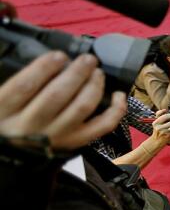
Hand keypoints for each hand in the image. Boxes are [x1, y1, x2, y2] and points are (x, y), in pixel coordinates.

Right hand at [0, 52, 126, 152]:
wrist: (14, 154)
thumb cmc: (10, 119)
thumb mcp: (2, 101)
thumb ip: (22, 81)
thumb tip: (53, 60)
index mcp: (4, 111)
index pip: (24, 86)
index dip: (44, 67)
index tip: (59, 55)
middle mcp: (29, 126)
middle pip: (57, 95)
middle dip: (76, 73)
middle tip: (88, 59)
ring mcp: (55, 136)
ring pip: (81, 107)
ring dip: (94, 86)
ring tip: (97, 72)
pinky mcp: (75, 142)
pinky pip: (102, 126)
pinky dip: (115, 110)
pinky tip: (118, 94)